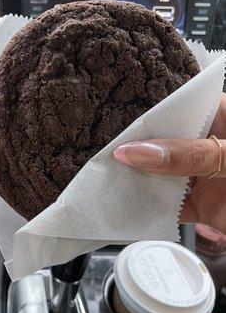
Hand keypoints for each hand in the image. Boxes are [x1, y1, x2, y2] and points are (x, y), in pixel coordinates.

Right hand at [114, 93, 225, 233]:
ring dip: (136, 175)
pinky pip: (166, 203)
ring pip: (160, 172)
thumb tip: (134, 151)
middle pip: (164, 140)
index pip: (180, 107)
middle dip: (135, 144)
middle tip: (101, 141)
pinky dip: (145, 203)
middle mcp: (211, 144)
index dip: (149, 110)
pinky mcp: (201, 205)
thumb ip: (189, 155)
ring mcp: (205, 175)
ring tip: (102, 169)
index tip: (117, 114)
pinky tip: (123, 198)